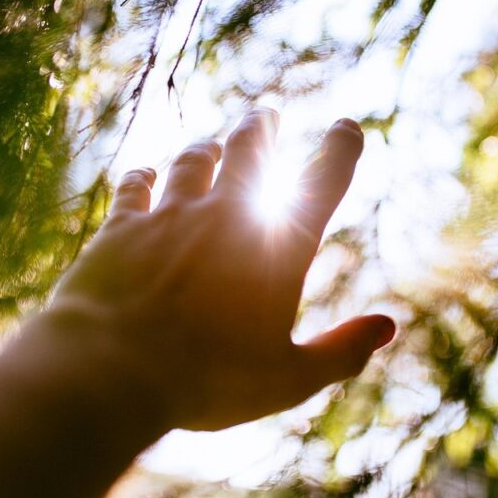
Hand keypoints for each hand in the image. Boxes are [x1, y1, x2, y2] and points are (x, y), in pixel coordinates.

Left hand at [41, 109, 394, 430]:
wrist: (110, 369)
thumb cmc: (207, 382)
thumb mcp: (288, 379)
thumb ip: (340, 352)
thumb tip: (387, 326)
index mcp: (278, 249)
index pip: (321, 184)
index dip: (339, 151)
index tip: (346, 128)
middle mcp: (226, 217)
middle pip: (249, 152)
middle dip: (261, 130)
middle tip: (266, 116)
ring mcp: (169, 216)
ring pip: (192, 161)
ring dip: (205, 150)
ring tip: (211, 145)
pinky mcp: (120, 228)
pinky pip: (135, 187)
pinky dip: (143, 178)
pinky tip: (145, 174)